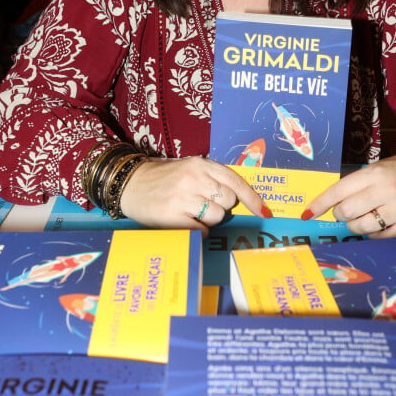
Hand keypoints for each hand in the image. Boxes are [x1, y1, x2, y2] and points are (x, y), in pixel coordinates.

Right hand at [119, 155, 271, 231]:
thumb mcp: (189, 168)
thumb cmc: (164, 178)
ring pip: (217, 217)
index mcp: (201, 164)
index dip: (253, 199)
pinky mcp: (172, 216)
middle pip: (229, 201)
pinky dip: (199, 231)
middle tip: (204, 203)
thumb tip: (240, 198)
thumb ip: (212, 178)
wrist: (130, 183)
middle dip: (222, 206)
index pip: (235, 181)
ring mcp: (183, 197)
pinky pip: (202, 230)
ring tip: (192, 212)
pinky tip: (186, 222)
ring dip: (210, 220)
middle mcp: (194, 178)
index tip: (264, 212)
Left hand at [301, 149, 395, 237]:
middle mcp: (386, 190)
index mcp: (375, 173)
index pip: (339, 190)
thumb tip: (333, 204)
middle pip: (347, 212)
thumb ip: (358, 184)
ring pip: (362, 228)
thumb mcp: (379, 168)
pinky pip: (382, 238)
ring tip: (363, 217)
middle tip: (346, 212)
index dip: (320, 204)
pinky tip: (378, 225)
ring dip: (356, 226)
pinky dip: (374, 234)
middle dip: (341, 215)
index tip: (307, 213)